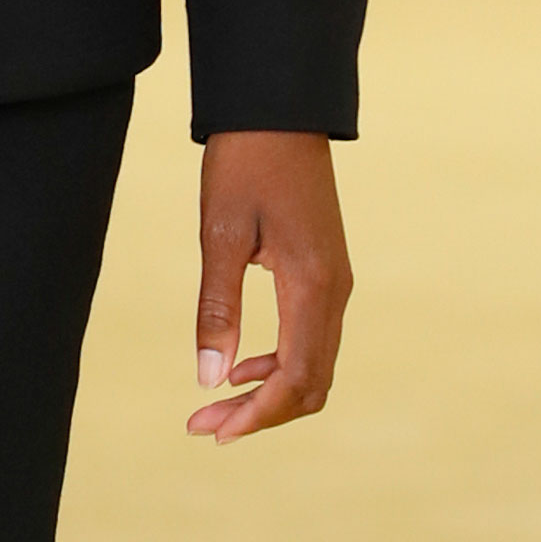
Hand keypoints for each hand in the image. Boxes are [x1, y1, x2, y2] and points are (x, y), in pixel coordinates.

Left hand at [190, 130, 350, 439]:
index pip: (294, 378)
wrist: (281, 112)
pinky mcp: (327, 273)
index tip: (211, 430)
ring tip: (214, 404)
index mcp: (311, 285)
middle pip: (311, 384)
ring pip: (314, 366)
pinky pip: (312, 339)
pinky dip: (280, 364)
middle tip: (204, 426)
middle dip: (260, 414)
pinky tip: (240, 365)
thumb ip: (216, 309)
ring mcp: (336, 283)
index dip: (256, 415)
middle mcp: (334, 292)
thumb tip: (208, 379)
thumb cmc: (245, 164)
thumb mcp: (219, 234)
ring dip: (269, 393)